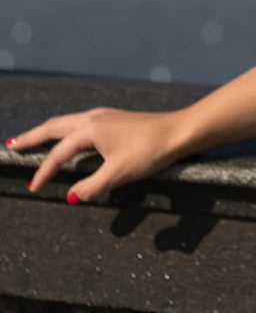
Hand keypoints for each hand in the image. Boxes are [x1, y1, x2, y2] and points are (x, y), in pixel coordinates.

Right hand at [7, 108, 189, 203]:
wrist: (181, 130)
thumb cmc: (151, 149)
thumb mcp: (120, 173)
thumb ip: (93, 186)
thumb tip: (73, 197)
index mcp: (91, 128)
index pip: (59, 153)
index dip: (44, 172)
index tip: (33, 189)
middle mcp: (94, 117)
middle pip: (55, 126)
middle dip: (32, 136)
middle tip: (11, 146)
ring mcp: (106, 116)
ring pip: (68, 122)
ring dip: (48, 131)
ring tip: (32, 140)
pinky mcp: (115, 119)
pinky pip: (80, 124)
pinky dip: (65, 131)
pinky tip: (68, 138)